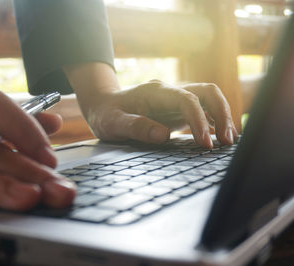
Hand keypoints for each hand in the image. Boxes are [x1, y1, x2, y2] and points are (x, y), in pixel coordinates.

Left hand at [64, 62, 237, 147]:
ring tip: (229, 142)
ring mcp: (176, 99)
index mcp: (155, 91)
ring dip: (222, 117)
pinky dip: (215, 122)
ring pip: (209, 99)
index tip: (204, 142)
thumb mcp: (112, 123)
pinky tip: (221, 138)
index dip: (199, 120)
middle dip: (222, 114)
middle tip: (228, 141)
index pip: (187, 99)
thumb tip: (163, 135)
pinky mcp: (178, 110)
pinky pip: (204, 110)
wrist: (103, 105)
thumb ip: (135, 127)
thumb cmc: (106, 114)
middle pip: (207, 92)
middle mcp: (170, 91)